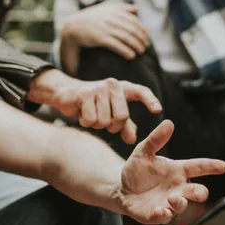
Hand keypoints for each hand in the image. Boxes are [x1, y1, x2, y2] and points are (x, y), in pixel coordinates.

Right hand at [28, 69, 160, 142]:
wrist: (67, 94)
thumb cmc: (94, 105)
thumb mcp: (111, 114)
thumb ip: (125, 126)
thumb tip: (132, 139)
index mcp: (123, 88)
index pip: (141, 91)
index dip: (150, 100)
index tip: (157, 110)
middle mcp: (113, 85)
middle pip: (122, 117)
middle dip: (113, 127)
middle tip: (105, 123)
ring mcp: (98, 88)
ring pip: (105, 121)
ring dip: (97, 125)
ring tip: (91, 115)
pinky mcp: (83, 94)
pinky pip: (91, 120)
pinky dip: (86, 122)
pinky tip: (82, 113)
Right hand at [64, 2, 149, 58]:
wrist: (74, 26)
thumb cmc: (92, 18)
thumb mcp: (106, 8)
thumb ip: (122, 7)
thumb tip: (137, 8)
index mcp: (115, 11)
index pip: (134, 21)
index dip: (143, 30)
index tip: (147, 37)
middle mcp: (111, 19)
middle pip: (133, 29)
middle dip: (142, 39)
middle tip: (146, 46)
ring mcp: (106, 28)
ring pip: (127, 37)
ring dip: (136, 45)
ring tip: (141, 52)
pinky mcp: (100, 38)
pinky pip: (117, 45)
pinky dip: (126, 51)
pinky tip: (131, 56)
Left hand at [118, 120, 224, 224]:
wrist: (122, 187)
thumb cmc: (138, 169)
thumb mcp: (144, 151)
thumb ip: (156, 139)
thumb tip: (168, 123)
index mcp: (177, 171)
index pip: (198, 167)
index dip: (211, 166)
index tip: (223, 166)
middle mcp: (177, 188)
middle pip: (196, 191)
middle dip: (201, 193)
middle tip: (201, 193)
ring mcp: (168, 203)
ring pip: (181, 206)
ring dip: (180, 203)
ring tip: (172, 198)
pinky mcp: (155, 215)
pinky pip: (163, 217)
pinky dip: (163, 215)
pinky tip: (160, 210)